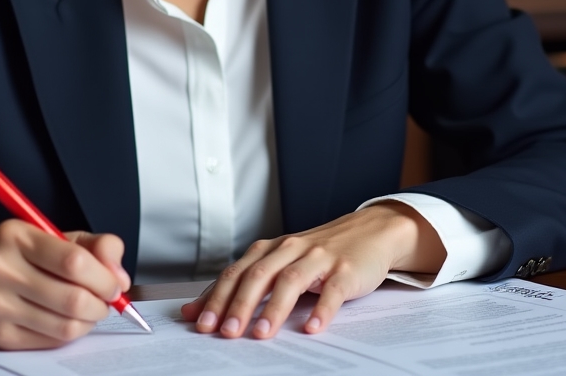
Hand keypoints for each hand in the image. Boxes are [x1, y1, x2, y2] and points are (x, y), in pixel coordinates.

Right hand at [0, 220, 130, 348]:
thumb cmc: (18, 255)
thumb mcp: (54, 236)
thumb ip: (94, 246)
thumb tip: (119, 275)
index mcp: (16, 236)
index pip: (73, 262)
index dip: (104, 277)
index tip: (116, 282)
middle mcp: (0, 269)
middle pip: (72, 299)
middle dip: (102, 303)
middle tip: (107, 299)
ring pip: (65, 326)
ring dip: (90, 321)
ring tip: (90, 309)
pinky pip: (51, 341)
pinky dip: (70, 333)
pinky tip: (67, 319)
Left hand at [180, 202, 444, 339]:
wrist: (368, 232)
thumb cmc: (318, 253)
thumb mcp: (279, 263)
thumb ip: (243, 284)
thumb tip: (197, 310)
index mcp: (271, 249)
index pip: (236, 272)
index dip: (216, 296)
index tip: (199, 322)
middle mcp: (290, 249)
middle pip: (259, 275)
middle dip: (239, 304)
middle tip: (225, 332)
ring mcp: (319, 258)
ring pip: (291, 280)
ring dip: (273, 308)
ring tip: (260, 333)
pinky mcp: (345, 270)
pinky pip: (332, 291)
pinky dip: (321, 310)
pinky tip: (312, 328)